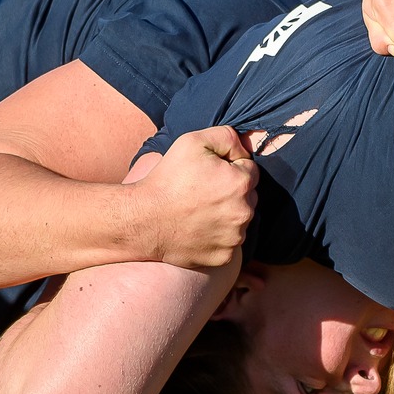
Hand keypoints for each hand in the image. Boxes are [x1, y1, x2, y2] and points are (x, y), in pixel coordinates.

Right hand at [129, 128, 258, 269]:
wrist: (143, 220)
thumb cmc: (166, 179)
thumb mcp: (193, 142)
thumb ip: (226, 137)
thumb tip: (244, 147)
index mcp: (241, 183)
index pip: (250, 169)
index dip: (230, 168)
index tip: (209, 173)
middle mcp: (244, 212)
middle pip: (248, 196)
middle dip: (232, 191)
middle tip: (202, 192)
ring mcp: (235, 237)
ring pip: (240, 220)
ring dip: (227, 215)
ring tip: (199, 211)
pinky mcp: (224, 256)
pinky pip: (229, 243)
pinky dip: (218, 236)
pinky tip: (198, 229)